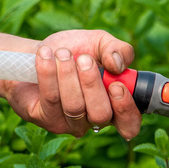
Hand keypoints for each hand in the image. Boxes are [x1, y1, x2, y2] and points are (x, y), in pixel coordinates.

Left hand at [3, 30, 141, 139]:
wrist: (39, 51)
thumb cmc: (75, 49)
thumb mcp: (102, 43)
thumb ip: (119, 50)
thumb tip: (117, 65)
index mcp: (115, 105)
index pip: (129, 124)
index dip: (126, 110)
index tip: (116, 86)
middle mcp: (94, 119)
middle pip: (101, 115)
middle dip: (92, 85)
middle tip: (84, 59)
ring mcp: (69, 123)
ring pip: (74, 107)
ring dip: (68, 75)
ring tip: (62, 53)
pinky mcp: (45, 119)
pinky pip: (51, 100)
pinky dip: (48, 74)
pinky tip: (45, 56)